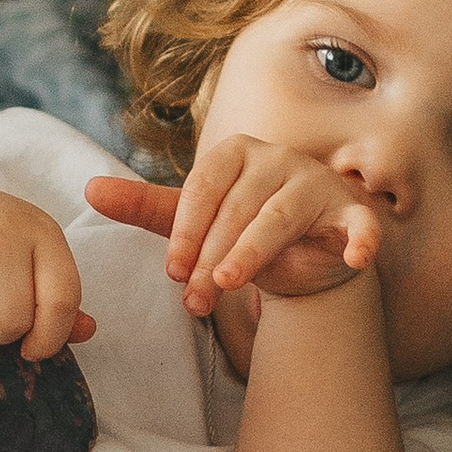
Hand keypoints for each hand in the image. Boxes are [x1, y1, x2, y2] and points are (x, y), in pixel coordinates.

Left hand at [86, 141, 380, 315]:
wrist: (303, 253)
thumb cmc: (241, 228)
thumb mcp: (194, 220)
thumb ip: (146, 207)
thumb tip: (90, 190)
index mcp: (237, 151)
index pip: (205, 185)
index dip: (186, 230)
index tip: (172, 271)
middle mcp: (279, 159)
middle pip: (239, 206)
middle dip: (212, 256)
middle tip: (193, 300)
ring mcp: (318, 184)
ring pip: (280, 217)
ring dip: (254, 254)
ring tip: (228, 286)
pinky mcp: (352, 213)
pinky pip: (360, 224)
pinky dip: (361, 239)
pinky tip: (358, 258)